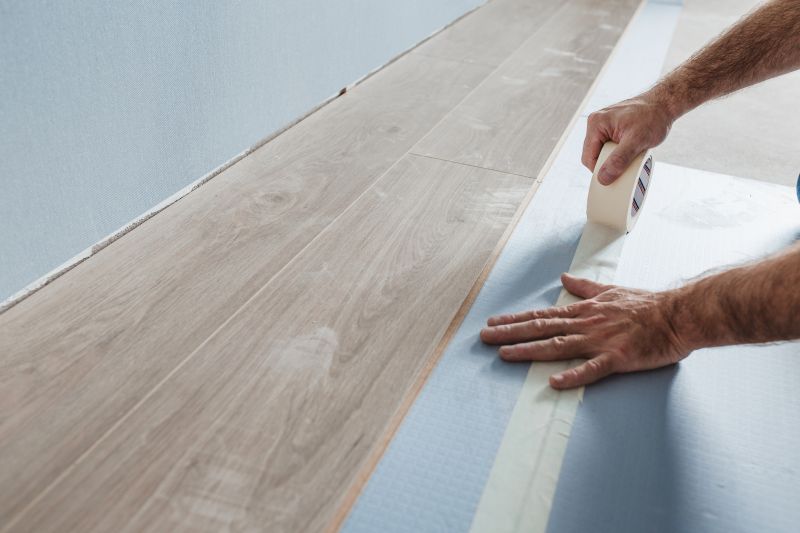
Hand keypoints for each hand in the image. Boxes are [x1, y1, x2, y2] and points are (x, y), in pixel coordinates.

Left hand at [480, 273, 690, 388]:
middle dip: (510, 333)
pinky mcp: (618, 358)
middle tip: (484, 337)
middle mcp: (586, 324)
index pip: (542, 315)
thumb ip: (585, 288)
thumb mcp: (611, 291)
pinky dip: (573, 375)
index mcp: (584, 311)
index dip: (515, 319)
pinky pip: (592, 369)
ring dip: (529, 350)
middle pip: (541, 328)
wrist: (679, 315)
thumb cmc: (647, 304)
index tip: (493, 322)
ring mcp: (601, 341)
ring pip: (558, 346)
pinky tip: (554, 382)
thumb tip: (564, 278)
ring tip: (504, 355)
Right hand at [583, 90, 674, 184]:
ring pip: (601, 151)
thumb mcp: (637, 141)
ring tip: (629, 156)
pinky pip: (608, 145)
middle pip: (593, 155)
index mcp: (596, 124)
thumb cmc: (653, 118)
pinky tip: (629, 151)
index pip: (588, 158)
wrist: (664, 104)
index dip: (599, 171)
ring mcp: (603, 124)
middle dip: (608, 163)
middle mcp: (596, 122)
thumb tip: (603, 178)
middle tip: (625, 165)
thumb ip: (619, 160)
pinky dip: (617, 152)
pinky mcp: (611, 126)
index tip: (615, 177)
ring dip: (613, 158)